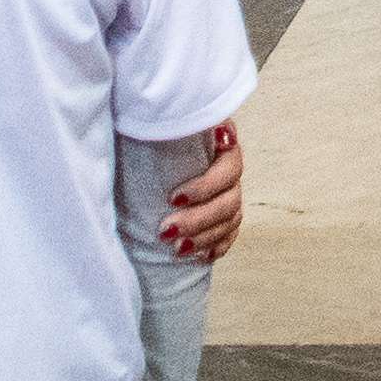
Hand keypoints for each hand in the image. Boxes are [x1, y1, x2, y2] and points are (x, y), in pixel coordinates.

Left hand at [163, 123, 244, 259]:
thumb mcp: (157, 126)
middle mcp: (230, 168)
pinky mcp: (226, 215)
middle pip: (230, 199)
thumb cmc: (151, 135)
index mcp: (221, 141)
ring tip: (177, 249)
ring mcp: (231, 192)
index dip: (205, 186)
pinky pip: (231, 234)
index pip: (228, 167)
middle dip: (199, 219)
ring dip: (205, 237)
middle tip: (166, 231)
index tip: (173, 198)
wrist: (149, 150)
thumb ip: (162, 124)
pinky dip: (217, 246)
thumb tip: (155, 124)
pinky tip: (200, 257)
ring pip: (231, 219)